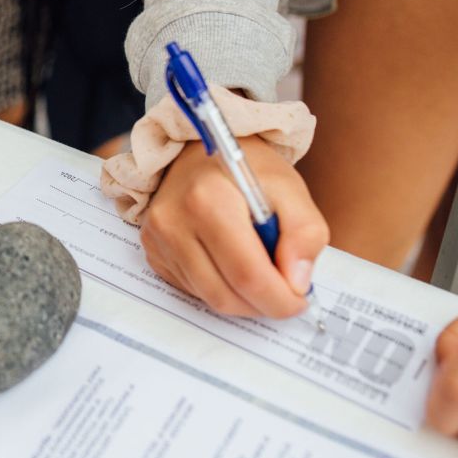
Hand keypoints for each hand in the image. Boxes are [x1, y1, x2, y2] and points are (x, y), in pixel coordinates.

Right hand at [140, 136, 328, 317]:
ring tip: (262, 275)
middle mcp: (175, 221)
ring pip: (209, 298)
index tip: (300, 301)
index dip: (280, 299)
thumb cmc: (247, 168)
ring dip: (242, 300)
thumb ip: (304, 233)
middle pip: (226, 294)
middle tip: (286, 294)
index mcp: (209, 200)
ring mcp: (158, 239)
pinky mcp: (153, 251)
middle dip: (263, 305)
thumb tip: (297, 282)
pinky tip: (231, 266)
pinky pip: (192, 290)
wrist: (200, 153)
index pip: (247, 273)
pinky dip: (220, 288)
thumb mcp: (290, 188)